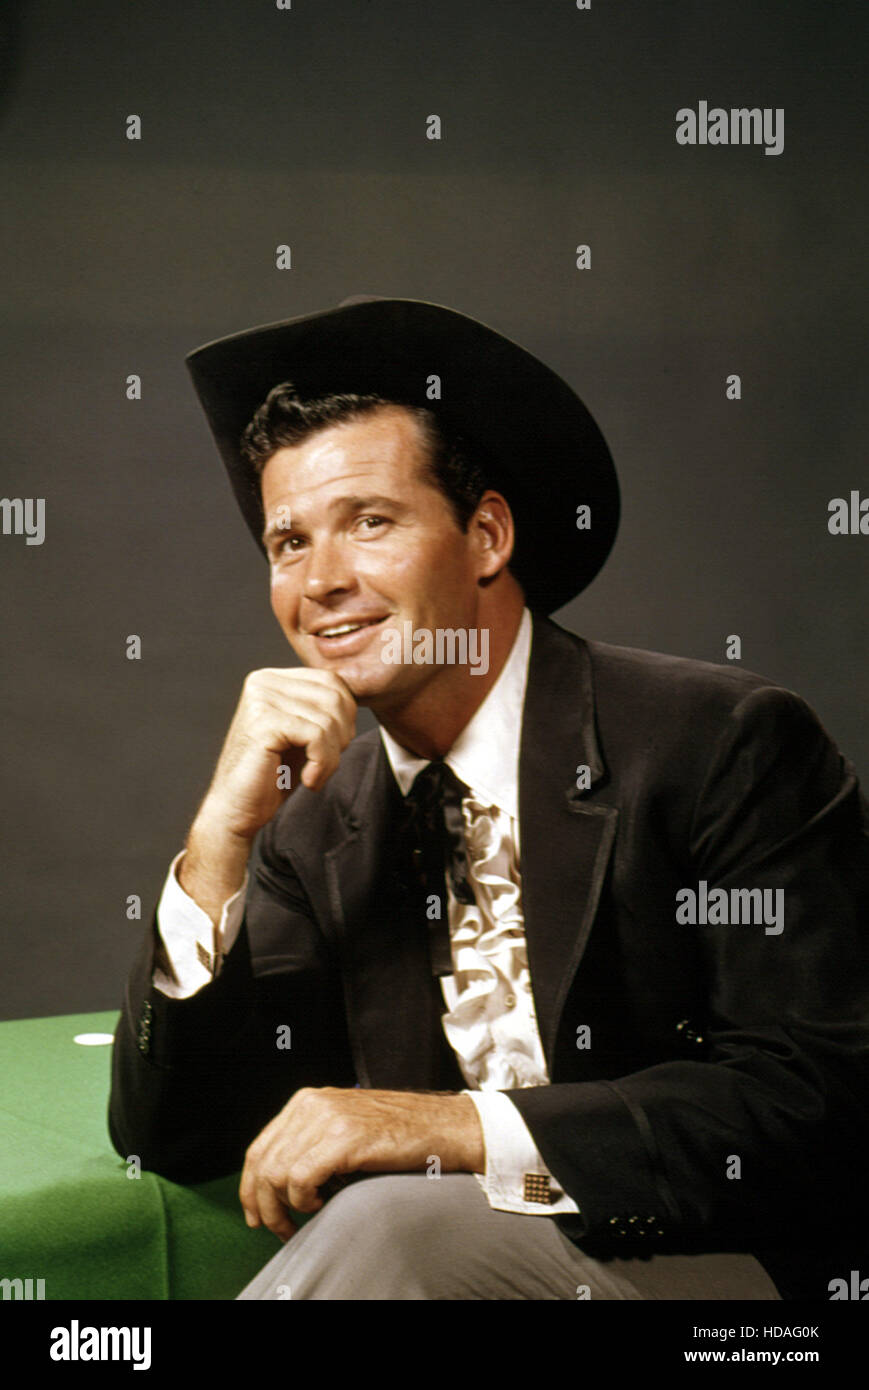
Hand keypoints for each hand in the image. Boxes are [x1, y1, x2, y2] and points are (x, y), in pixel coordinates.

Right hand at [204, 667, 357, 837]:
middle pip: (335, 697)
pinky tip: (308, 780)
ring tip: (315, 775)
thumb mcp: (303, 734)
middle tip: (324, 764)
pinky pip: (317, 736)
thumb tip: (355, 696)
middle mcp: (263, 682)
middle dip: (342, 736)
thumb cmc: (272, 775)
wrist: (236, 809)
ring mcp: (261, 700)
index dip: (346, 717)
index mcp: (272, 679)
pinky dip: (323, 763)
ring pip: (329, 719)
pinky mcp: (264, 722)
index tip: (332, 747)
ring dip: (332, 756)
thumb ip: (322, 709)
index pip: (332, 681)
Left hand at [238, 1087, 484, 1241]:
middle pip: (262, 1163)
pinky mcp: (344, 1138)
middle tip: (280, 1229)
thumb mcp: (345, 1129)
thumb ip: (312, 1143)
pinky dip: (304, 1199)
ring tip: (309, 1215)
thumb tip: (279, 1184)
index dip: (250, 1188)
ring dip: (286, 1207)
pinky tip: (322, 1203)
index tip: (257, 1216)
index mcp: (307, 1101)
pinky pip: (300, 1178)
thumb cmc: (400, 1135)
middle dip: (265, 1205)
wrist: (445, 1127)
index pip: (259, 1147)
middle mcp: (312, 1104)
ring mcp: (327, 1119)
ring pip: (277, 1174)